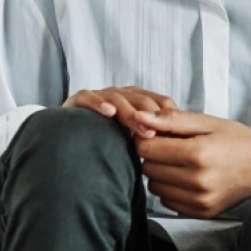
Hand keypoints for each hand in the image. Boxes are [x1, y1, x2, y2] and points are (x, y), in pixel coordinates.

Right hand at [62, 87, 178, 137]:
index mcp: (140, 102)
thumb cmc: (111, 144)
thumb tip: (179, 155)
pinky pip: (88, 96)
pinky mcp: (78, 100)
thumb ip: (154, 142)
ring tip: (140, 130)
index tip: (175, 135)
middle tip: (157, 135)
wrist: (71, 142)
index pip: (161, 103)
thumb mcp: (137, 144)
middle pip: (142, 101)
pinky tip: (109, 112)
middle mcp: (123, 95)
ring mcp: (101, 96)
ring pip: (119, 98)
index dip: (169, 117)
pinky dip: (99, 103)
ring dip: (131, 113)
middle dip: (152, 117)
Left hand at [134, 110, 250, 218]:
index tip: (161, 133)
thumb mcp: (209, 122)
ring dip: (161, 174)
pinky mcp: (201, 213)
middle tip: (175, 147)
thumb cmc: (239, 140)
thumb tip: (139, 118)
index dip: (148, 138)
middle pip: (148, 168)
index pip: (146, 148)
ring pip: (155, 187)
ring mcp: (199, 200)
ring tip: (183, 162)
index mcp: (198, 153)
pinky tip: (189, 178)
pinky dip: (172, 189)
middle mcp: (197, 180)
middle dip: (155, 155)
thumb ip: (172, 120)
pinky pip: (167, 202)